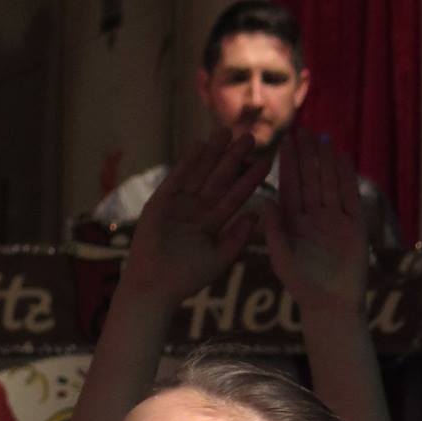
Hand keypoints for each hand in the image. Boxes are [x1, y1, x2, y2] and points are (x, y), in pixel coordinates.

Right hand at [120, 128, 273, 306]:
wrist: (155, 287)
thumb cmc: (186, 279)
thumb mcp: (219, 258)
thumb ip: (237, 238)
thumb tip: (256, 215)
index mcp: (211, 223)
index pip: (235, 196)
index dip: (250, 179)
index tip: (266, 161)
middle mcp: (196, 209)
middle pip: (219, 179)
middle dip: (233, 159)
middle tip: (250, 137)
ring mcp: (178, 204)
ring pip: (199, 174)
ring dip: (212, 153)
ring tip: (227, 131)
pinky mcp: (160, 202)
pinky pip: (177, 178)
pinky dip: (187, 162)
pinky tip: (200, 145)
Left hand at [262, 131, 367, 317]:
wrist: (332, 306)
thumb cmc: (302, 287)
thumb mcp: (281, 258)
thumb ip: (273, 231)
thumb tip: (262, 202)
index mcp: (293, 223)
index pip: (290, 187)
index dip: (288, 165)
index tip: (284, 142)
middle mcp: (313, 217)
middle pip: (310, 180)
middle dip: (306, 156)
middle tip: (302, 130)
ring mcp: (334, 219)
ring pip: (329, 183)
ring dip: (326, 161)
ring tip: (322, 137)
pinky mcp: (354, 225)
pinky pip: (350, 195)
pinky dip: (347, 177)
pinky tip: (342, 157)